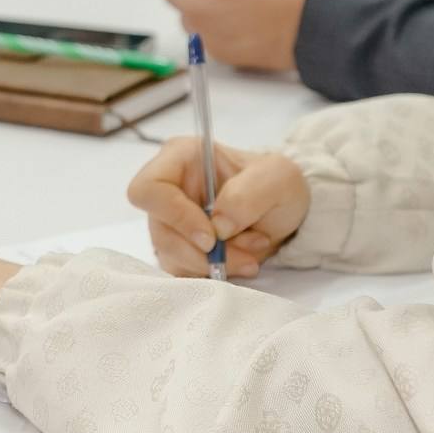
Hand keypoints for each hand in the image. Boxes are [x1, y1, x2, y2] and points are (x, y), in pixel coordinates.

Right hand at [126, 136, 310, 278]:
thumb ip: (248, 195)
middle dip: (202, 252)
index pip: (149, 189)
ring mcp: (171, 221)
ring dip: (213, 265)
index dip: (174, 216)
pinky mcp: (179, 248)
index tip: (211, 237)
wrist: (284, 210)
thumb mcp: (278, 178)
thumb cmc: (277, 183)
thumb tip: (218, 225)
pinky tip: (240, 262)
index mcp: (181, 158)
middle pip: (160, 230)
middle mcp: (168, 189)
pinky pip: (182, 271)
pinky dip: (212, 274)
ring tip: (250, 256)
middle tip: (244, 256)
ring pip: (170, 256)